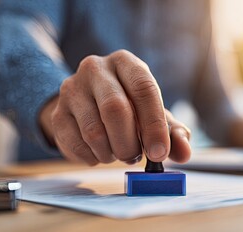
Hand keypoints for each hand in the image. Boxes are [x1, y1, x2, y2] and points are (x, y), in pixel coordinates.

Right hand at [39, 50, 190, 165]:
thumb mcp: (153, 114)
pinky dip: (94, 157)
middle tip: (136, 156)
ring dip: (112, 152)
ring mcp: (72, 89)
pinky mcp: (57, 112)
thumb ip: (172, 133)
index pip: (144, 89)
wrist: (89, 104)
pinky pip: (77, 144)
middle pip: (115, 109)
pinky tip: (101, 152)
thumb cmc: (130, 108)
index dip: (154, 125)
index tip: (160, 153)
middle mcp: (96, 69)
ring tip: (119, 152)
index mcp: (126, 63)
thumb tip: (184, 153)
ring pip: (94, 131)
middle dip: (130, 143)